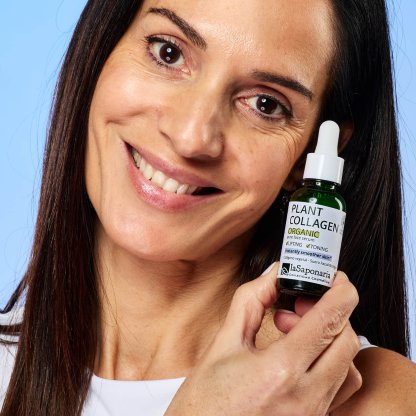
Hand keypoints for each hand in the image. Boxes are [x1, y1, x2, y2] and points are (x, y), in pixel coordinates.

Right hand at [165, 264, 360, 415]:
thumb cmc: (204, 401)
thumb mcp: (222, 343)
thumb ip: (251, 301)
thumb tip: (274, 274)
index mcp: (280, 371)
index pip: (328, 321)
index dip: (340, 292)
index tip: (335, 278)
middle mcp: (306, 398)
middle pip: (346, 341)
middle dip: (330, 313)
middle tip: (300, 305)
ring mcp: (313, 415)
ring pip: (349, 366)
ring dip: (329, 339)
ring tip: (294, 333)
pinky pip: (340, 389)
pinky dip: (331, 363)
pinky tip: (302, 357)